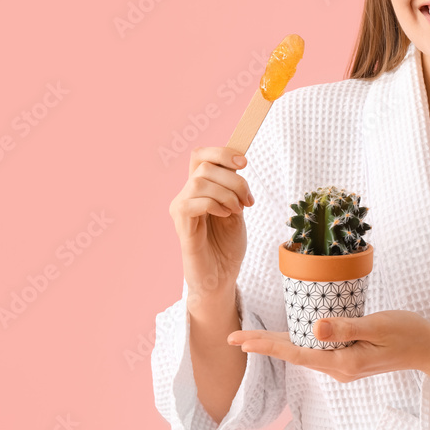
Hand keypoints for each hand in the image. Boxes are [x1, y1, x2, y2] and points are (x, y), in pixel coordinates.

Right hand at [168, 147, 255, 304]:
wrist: (222, 277)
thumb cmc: (227, 246)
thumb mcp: (236, 210)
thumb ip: (233, 188)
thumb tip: (238, 165)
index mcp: (200, 189)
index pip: (201, 155)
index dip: (221, 152)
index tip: (244, 163)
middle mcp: (186, 195)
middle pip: (204, 166)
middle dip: (234, 179)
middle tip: (248, 201)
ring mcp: (181, 209)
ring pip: (199, 181)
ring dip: (226, 193)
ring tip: (237, 210)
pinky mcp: (181, 225)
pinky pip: (193, 202)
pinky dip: (214, 205)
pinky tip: (224, 216)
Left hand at [227, 310, 429, 393]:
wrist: (428, 349)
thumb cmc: (407, 332)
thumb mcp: (377, 325)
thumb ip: (345, 327)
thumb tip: (313, 329)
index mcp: (343, 361)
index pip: (296, 353)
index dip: (267, 346)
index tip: (241, 341)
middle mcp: (339, 368)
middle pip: (294, 355)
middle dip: (263, 345)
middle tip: (233, 338)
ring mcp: (343, 366)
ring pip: (303, 354)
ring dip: (277, 345)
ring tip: (251, 338)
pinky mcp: (348, 359)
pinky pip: (316, 352)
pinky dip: (297, 343)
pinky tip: (287, 338)